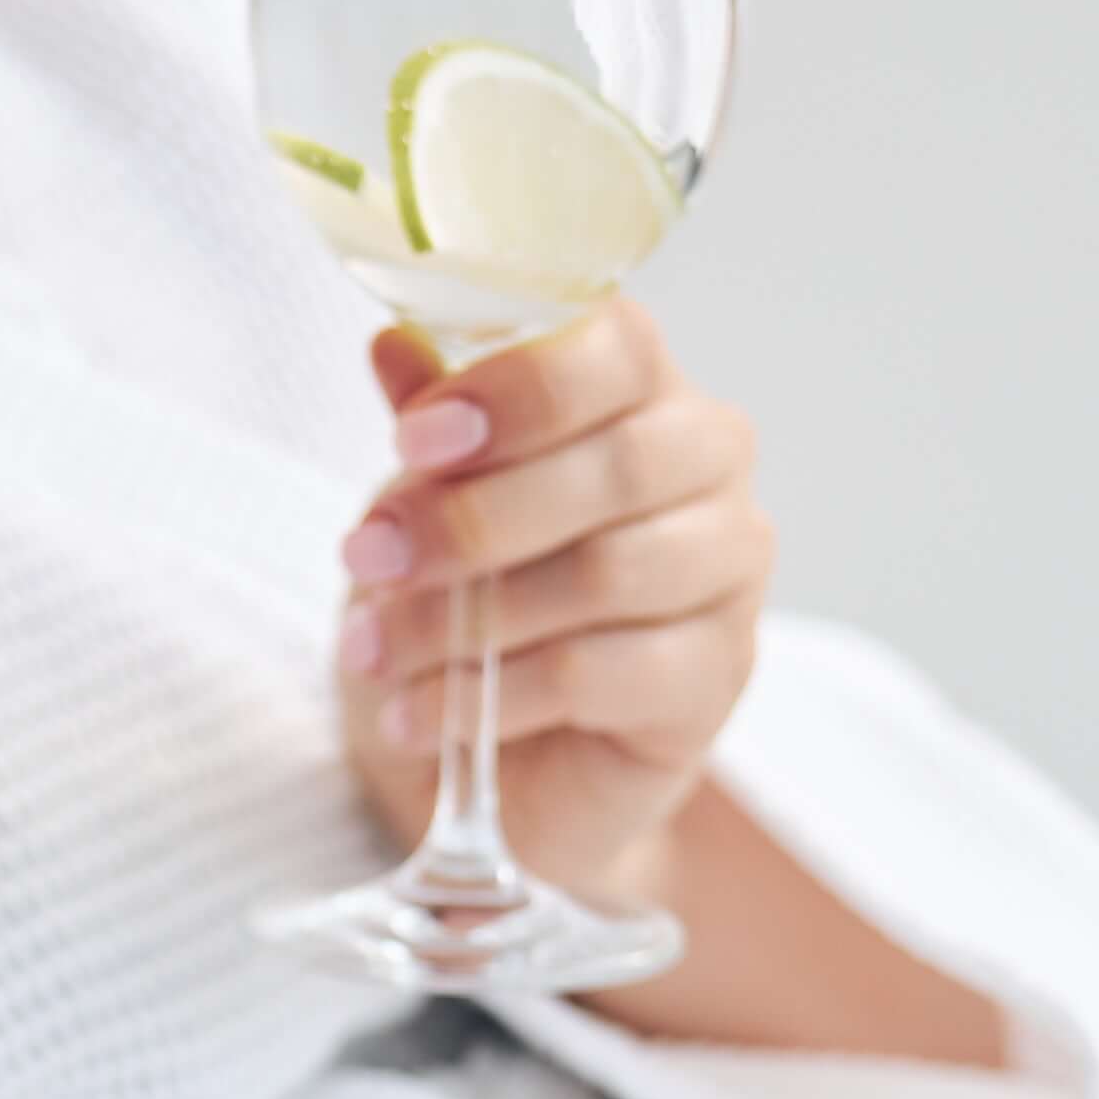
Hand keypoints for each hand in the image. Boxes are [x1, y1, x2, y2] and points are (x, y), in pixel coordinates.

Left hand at [332, 303, 776, 910]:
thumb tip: (393, 349)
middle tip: (369, 557)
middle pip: (620, 468)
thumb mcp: (438, 495)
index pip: (619, 348)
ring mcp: (728, 573)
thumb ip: (434, 424)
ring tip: (373, 652)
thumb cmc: (487, 589)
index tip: (415, 439)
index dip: (518, 388)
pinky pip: (601, 676)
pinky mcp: (714, 676)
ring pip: (607, 576)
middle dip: (473, 517)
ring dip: (468, 619)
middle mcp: (709, 466)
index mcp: (647, 390)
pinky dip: (493, 697)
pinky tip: (422, 715)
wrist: (513, 749)